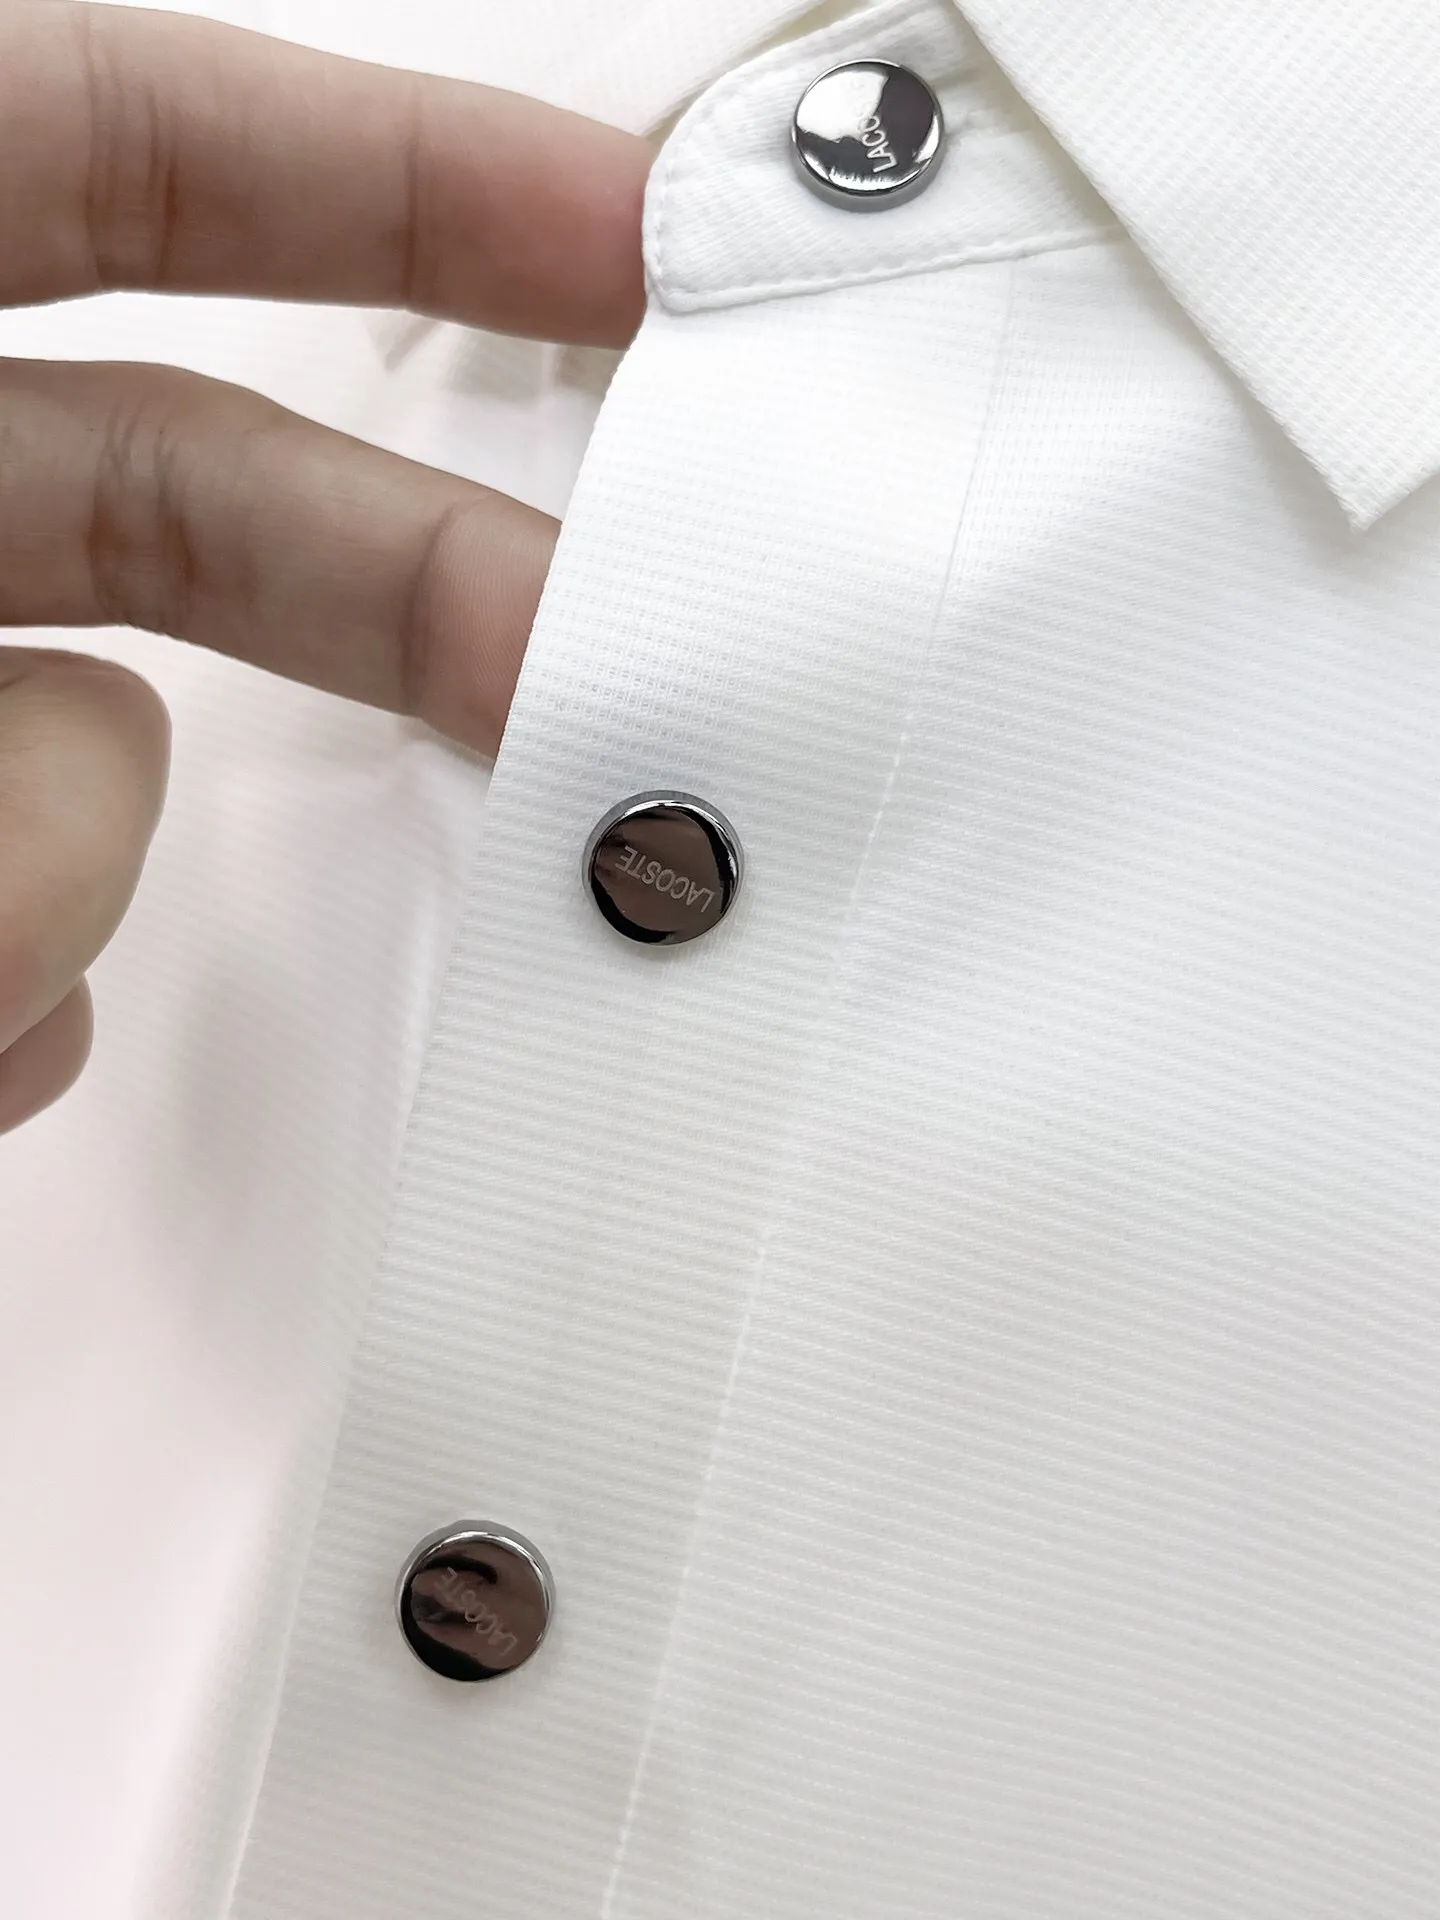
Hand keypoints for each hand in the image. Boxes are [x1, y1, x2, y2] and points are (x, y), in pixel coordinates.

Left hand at [0, 2, 648, 1132]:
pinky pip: (7, 895)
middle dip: (403, 583)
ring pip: (73, 743)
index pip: (119, 139)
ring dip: (85, 877)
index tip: (635, 248)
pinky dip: (20, 986)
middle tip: (601, 678)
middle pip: (173, 471)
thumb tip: (117, 755)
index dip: (395, 172)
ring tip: (5, 1001)